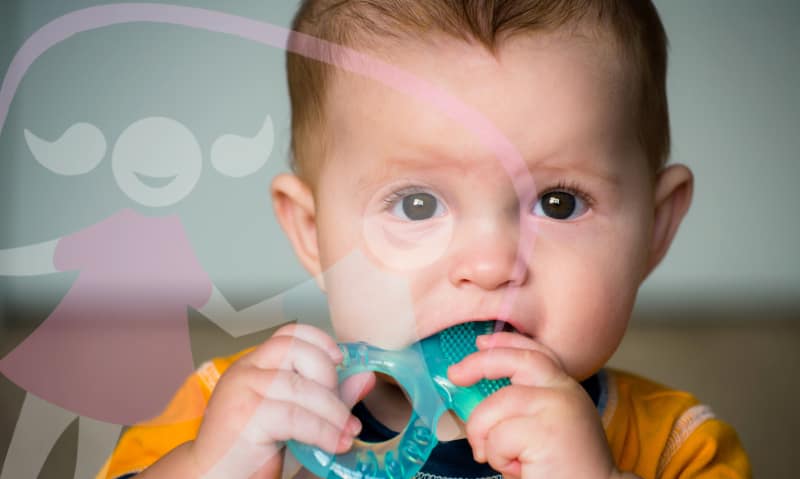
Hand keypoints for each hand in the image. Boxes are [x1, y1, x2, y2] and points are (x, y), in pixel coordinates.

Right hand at [188, 323, 374, 478]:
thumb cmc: (249, 451)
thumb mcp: (293, 417)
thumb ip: (325, 397)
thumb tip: (365, 379)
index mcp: (254, 365)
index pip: (288, 334)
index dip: (319, 339)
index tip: (341, 358)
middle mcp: (245, 371)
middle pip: (296, 350)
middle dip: (329, 378)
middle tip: (343, 411)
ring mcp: (241, 390)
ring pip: (300, 387)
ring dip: (333, 412)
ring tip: (347, 433)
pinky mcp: (244, 416)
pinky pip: (295, 416)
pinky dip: (322, 431)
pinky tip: (334, 443)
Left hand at [447, 332, 620, 478]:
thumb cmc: (563, 470)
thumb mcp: (545, 428)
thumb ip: (524, 408)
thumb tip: (478, 393)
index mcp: (565, 390)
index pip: (535, 353)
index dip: (505, 343)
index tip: (481, 342)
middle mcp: (564, 392)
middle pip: (514, 360)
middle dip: (479, 363)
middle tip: (455, 374)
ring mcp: (556, 408)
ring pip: (495, 406)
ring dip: (485, 436)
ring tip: (501, 459)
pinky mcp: (545, 431)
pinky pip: (498, 437)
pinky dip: (498, 458)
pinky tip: (519, 470)